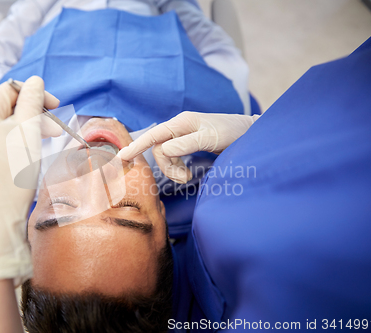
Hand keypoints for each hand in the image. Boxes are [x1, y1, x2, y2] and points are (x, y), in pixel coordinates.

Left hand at [0, 76, 60, 303]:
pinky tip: (20, 163)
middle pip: (3, 110)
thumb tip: (34, 81)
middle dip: (30, 116)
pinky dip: (8, 148)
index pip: (10, 90)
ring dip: (21, 132)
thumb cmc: (10, 179)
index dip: (36, 95)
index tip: (55, 108)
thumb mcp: (28, 134)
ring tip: (39, 148)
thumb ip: (32, 102)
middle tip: (53, 131)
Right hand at [118, 111, 259, 183]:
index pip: (154, 135)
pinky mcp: (187, 142)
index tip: (121, 157)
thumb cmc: (232, 132)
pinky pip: (173, 156)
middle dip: (167, 167)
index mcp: (182, 122)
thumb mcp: (211, 138)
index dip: (136, 146)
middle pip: (159, 149)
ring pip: (165, 155)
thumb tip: (164, 150)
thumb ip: (187, 143)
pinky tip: (187, 173)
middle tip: (184, 180)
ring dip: (172, 169)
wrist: (249, 132)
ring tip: (187, 178)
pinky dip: (177, 167)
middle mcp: (179, 126)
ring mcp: (183, 134)